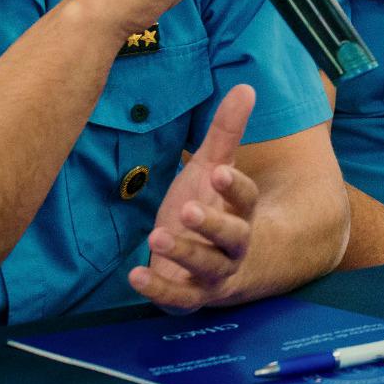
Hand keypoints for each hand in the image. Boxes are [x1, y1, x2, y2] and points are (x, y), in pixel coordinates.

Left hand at [130, 85, 258, 309]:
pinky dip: (159, 288)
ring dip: (184, 252)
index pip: (247, 199)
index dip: (234, 187)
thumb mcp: (214, 169)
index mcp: (241, 212)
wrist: (220, 267)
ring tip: (157, 236)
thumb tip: (245, 86)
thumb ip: (228, 132)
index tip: (219, 172)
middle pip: (233, 236)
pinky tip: (136, 275)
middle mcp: (234, 245)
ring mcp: (214, 273)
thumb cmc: (213, 207)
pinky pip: (179, 297)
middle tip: (187, 210)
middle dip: (212, 224)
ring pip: (207, 266)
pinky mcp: (191, 296)